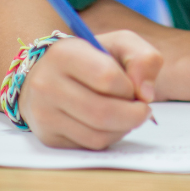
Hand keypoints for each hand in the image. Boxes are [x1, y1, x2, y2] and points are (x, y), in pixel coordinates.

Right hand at [19, 29, 162, 149]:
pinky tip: (110, 124)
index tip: (135, 87)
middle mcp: (47, 84)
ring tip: (127, 115)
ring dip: (123, 128)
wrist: (50, 72)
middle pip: (102, 113)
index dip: (129, 86)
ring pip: (97, 135)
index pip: (107, 77)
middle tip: (144, 110)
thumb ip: (143, 58)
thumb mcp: (120, 43)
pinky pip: (89, 146)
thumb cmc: (91, 57)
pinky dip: (109, 137)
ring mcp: (44, 113)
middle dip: (133, 115)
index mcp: (64, 54)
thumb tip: (146, 94)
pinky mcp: (48, 136)